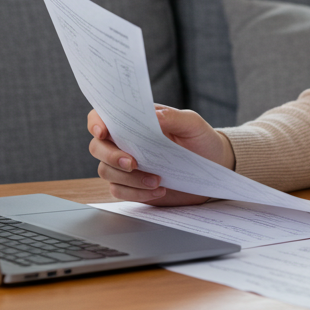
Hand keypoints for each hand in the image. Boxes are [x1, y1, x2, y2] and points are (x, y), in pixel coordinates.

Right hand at [86, 106, 235, 205]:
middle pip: (98, 147)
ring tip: (157, 180)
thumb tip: (153, 116)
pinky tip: (159, 190)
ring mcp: (127, 165)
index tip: (103, 132)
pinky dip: (136, 193)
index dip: (96, 123)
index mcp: (135, 121)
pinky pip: (119, 191)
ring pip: (106, 171)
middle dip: (111, 156)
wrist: (213, 166)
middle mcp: (125, 142)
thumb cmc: (200, 139)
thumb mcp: (192, 124)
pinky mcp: (132, 186)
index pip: (102, 117)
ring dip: (129, 179)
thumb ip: (172, 117)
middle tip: (134, 163)